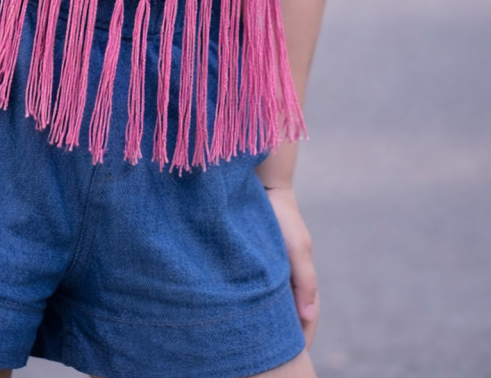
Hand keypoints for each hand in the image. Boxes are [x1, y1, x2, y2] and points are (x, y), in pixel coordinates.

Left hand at [265, 186, 319, 346]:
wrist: (262, 186)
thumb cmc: (282, 217)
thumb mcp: (297, 249)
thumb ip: (305, 281)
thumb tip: (307, 319)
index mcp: (302, 277)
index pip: (307, 318)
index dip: (302, 339)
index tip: (294, 358)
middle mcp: (287, 277)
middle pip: (289, 316)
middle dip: (284, 336)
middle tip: (271, 358)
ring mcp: (272, 270)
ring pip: (272, 305)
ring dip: (267, 322)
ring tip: (253, 343)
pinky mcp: (254, 262)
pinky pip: (255, 289)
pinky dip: (253, 304)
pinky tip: (238, 313)